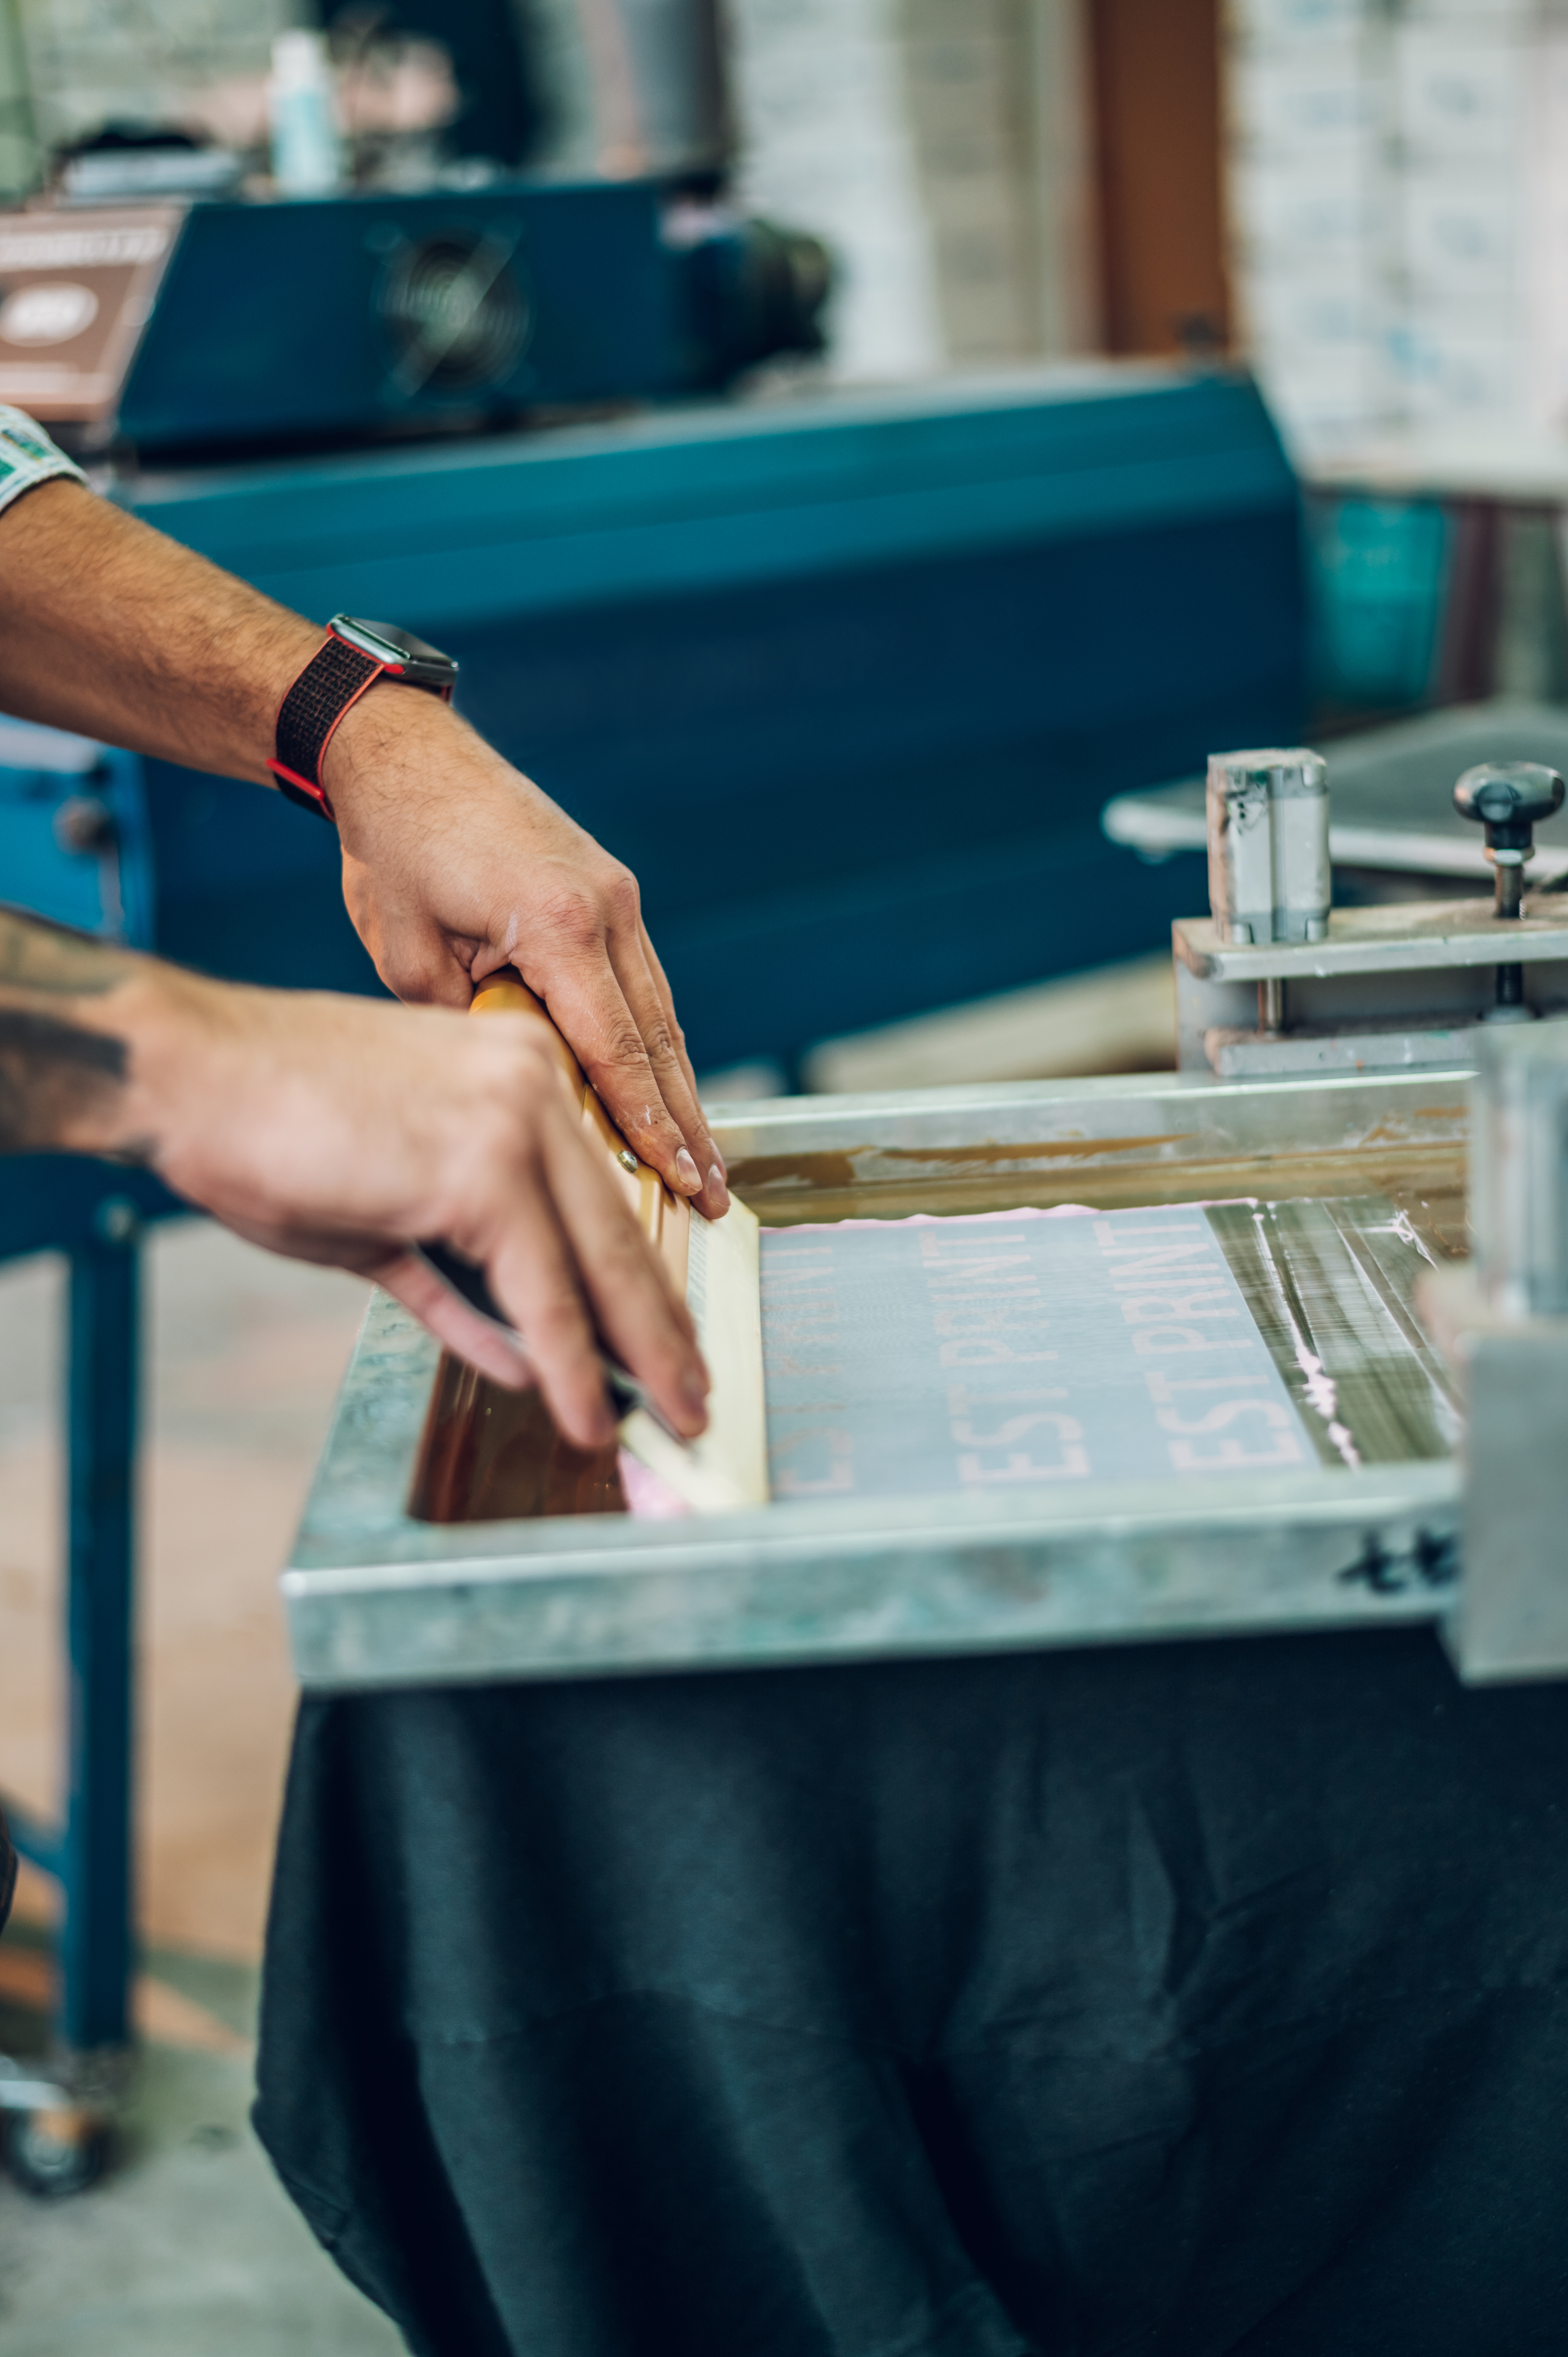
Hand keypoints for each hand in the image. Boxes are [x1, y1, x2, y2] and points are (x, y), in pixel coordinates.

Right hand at [99, 963, 709, 1448]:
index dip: (641, 1284)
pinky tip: (585, 1412)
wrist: (190, 1076)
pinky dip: (568, 1362)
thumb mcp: (386, 1219)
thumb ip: (460, 1283)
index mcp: (520, 1079)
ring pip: (599, 1264)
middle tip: (697, 1396)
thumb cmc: (268, 1131)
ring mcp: (514, 1123)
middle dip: (664, 1329)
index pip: (601, 1200)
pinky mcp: (481, 1170)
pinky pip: (540, 1290)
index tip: (669, 1344)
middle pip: (622, 1232)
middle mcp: (535, 1087)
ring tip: (672, 1419)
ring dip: (640, 1356)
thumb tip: (523, 1355)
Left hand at [323, 685, 730, 1221]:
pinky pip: (641, 984)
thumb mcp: (412, 959)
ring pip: (660, 1014)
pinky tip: (666, 1092)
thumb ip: (472, 1027)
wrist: (403, 756)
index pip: (616, 1051)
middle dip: (686, 1125)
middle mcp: (607, 908)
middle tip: (712, 1195)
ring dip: (680, 1089)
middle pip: (659, 1039)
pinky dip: (654, 1043)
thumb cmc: (395, 855)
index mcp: (559, 925)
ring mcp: (616, 895)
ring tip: (701, 1160)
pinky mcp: (609, 891)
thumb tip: (516, 1084)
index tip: (679, 1181)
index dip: (650, 1126)